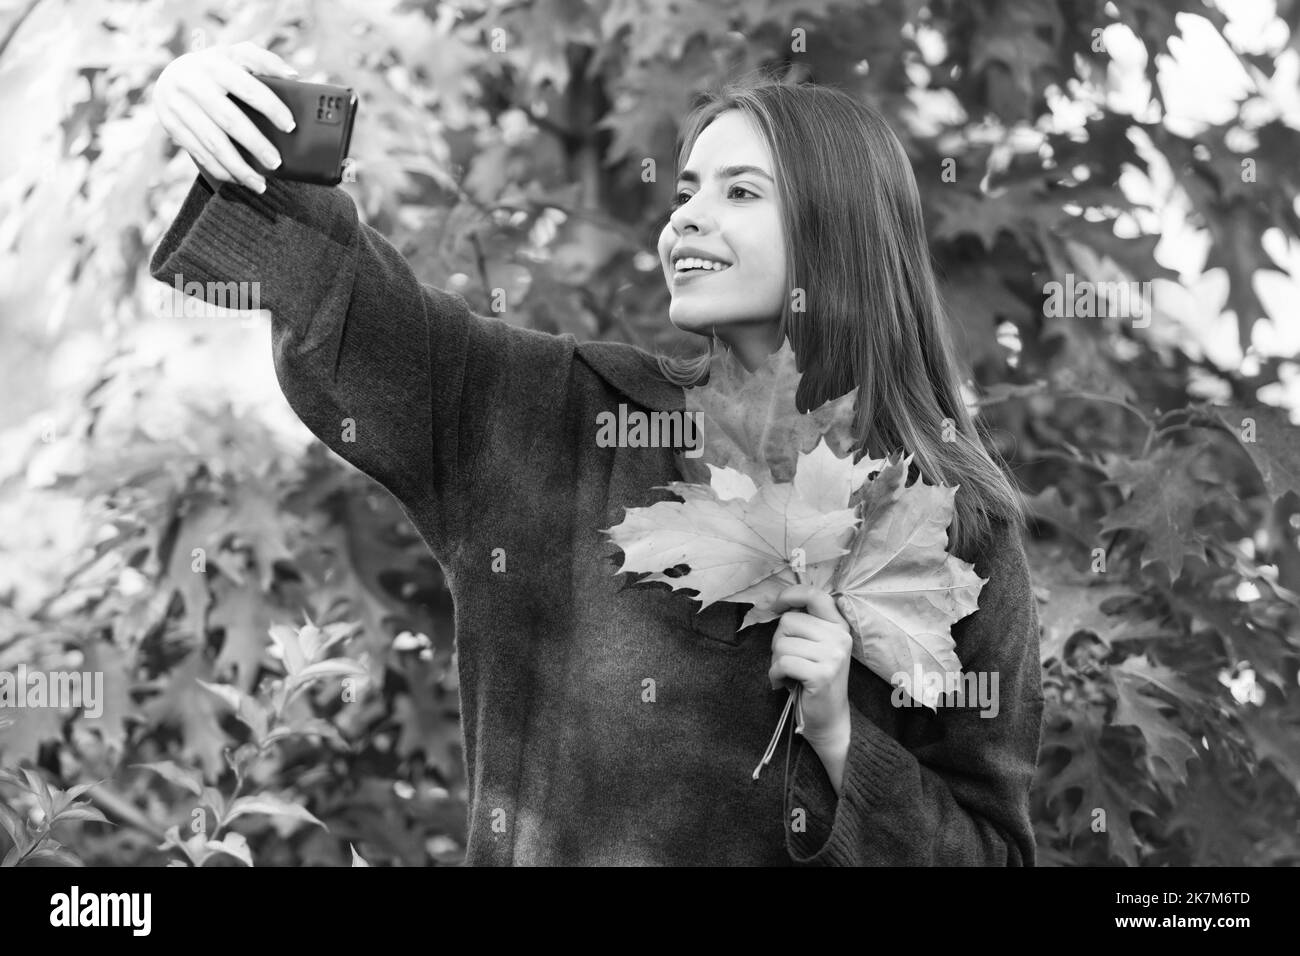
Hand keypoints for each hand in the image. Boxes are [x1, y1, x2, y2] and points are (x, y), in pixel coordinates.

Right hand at [153, 41, 299, 191]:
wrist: (169, 76)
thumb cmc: (217, 69)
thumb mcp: (236, 55)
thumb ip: (264, 61)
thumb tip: (293, 76)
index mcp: (215, 65)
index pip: (248, 88)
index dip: (270, 107)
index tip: (290, 126)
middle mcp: (194, 84)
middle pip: (229, 120)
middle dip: (255, 144)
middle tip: (276, 163)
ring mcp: (179, 106)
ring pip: (212, 142)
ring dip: (238, 167)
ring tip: (260, 184)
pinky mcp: (171, 125)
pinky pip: (198, 153)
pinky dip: (221, 170)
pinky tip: (239, 180)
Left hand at [767, 584, 852, 752]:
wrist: (828, 719)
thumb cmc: (813, 679)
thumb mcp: (814, 646)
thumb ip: (803, 624)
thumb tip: (772, 603)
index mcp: (839, 625)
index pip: (814, 594)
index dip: (789, 595)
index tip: (775, 606)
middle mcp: (840, 637)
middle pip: (789, 621)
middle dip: (779, 641)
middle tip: (788, 660)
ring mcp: (833, 655)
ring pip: (782, 643)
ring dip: (776, 661)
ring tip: (789, 673)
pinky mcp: (822, 674)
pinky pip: (783, 663)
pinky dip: (775, 674)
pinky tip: (783, 683)